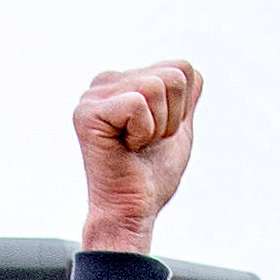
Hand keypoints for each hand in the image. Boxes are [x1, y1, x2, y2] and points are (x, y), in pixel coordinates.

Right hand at [73, 63, 200, 257]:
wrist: (132, 211)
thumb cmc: (151, 178)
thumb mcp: (177, 130)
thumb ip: (184, 99)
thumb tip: (190, 73)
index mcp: (124, 82)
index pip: (182, 68)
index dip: (183, 108)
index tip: (159, 134)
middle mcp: (105, 83)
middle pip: (174, 74)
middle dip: (173, 116)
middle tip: (147, 143)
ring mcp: (93, 97)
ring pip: (158, 86)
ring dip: (158, 127)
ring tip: (136, 146)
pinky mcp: (89, 113)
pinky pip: (138, 104)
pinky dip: (142, 133)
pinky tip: (125, 148)